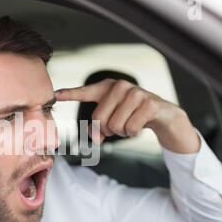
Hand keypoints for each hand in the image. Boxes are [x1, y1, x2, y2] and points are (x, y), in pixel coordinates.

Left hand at [54, 79, 200, 152]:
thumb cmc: (135, 116)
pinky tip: (141, 125)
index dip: (70, 94)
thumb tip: (93, 135)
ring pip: (114, 126)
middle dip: (106, 130)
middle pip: (98, 119)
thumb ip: (98, 126)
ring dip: (122, 132)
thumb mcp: (114, 119)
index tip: (56, 94)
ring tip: (131, 123)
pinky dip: (133, 133)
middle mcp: (120, 86)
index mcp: (108, 89)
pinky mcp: (149, 104)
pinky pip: (130, 129)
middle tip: (118, 127)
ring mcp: (135, 93)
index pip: (86, 92)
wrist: (166, 116)